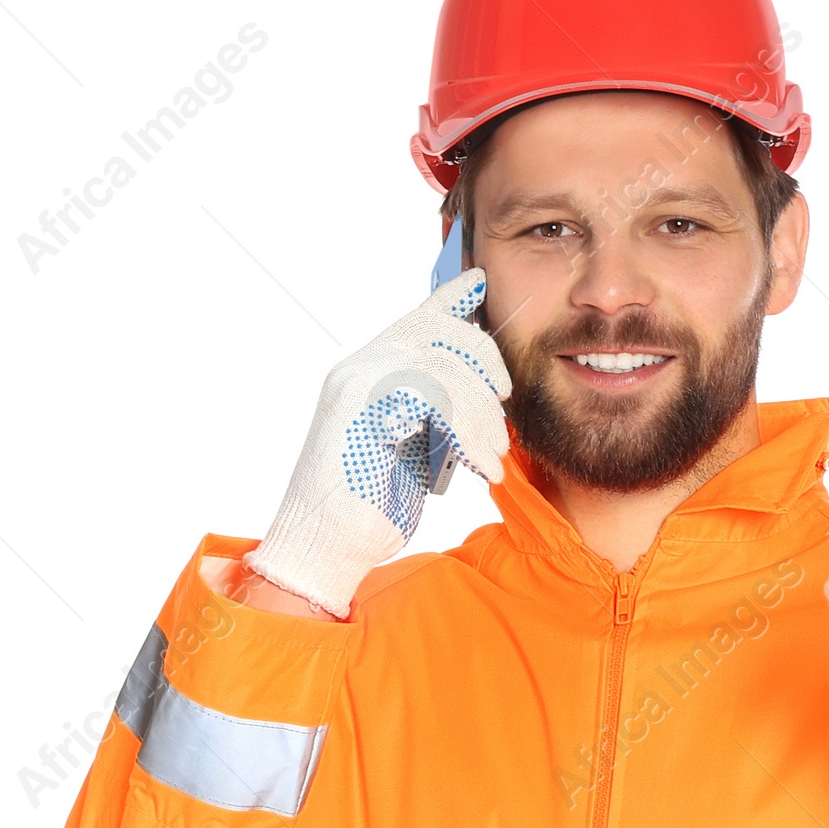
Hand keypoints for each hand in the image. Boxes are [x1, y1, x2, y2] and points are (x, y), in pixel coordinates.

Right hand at [248, 271, 510, 616]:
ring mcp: (362, 383)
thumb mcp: (412, 448)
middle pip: (441, 333)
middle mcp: (362, 366)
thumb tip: (478, 396)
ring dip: (482, 414)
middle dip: (484, 363)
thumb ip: (433, 412)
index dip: (452, 299)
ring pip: (446, 368)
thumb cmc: (368, 505)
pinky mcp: (368, 406)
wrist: (324, 543)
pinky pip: (438, 399)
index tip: (479, 284)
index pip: (417, 318)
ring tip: (495, 454)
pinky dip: (470, 435)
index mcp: (369, 370)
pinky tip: (483, 467)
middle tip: (503, 402)